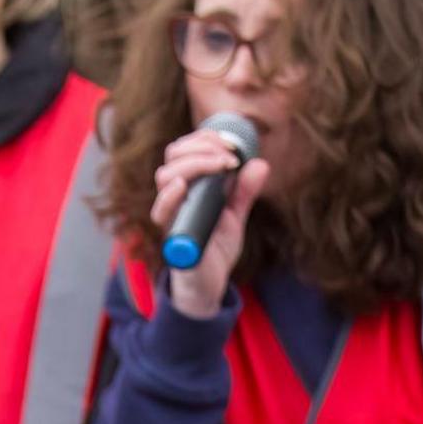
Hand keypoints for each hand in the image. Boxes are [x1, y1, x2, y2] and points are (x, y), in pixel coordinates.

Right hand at [152, 128, 269, 319]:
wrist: (209, 283)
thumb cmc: (215, 247)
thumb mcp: (234, 215)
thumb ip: (244, 191)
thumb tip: (260, 163)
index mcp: (186, 189)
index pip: (181, 152)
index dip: (203, 140)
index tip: (230, 145)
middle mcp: (174, 199)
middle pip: (172, 158)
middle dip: (201, 147)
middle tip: (229, 155)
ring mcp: (171, 216)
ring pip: (165, 177)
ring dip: (194, 164)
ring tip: (221, 166)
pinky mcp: (173, 236)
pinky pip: (162, 213)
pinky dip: (170, 196)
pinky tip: (184, 187)